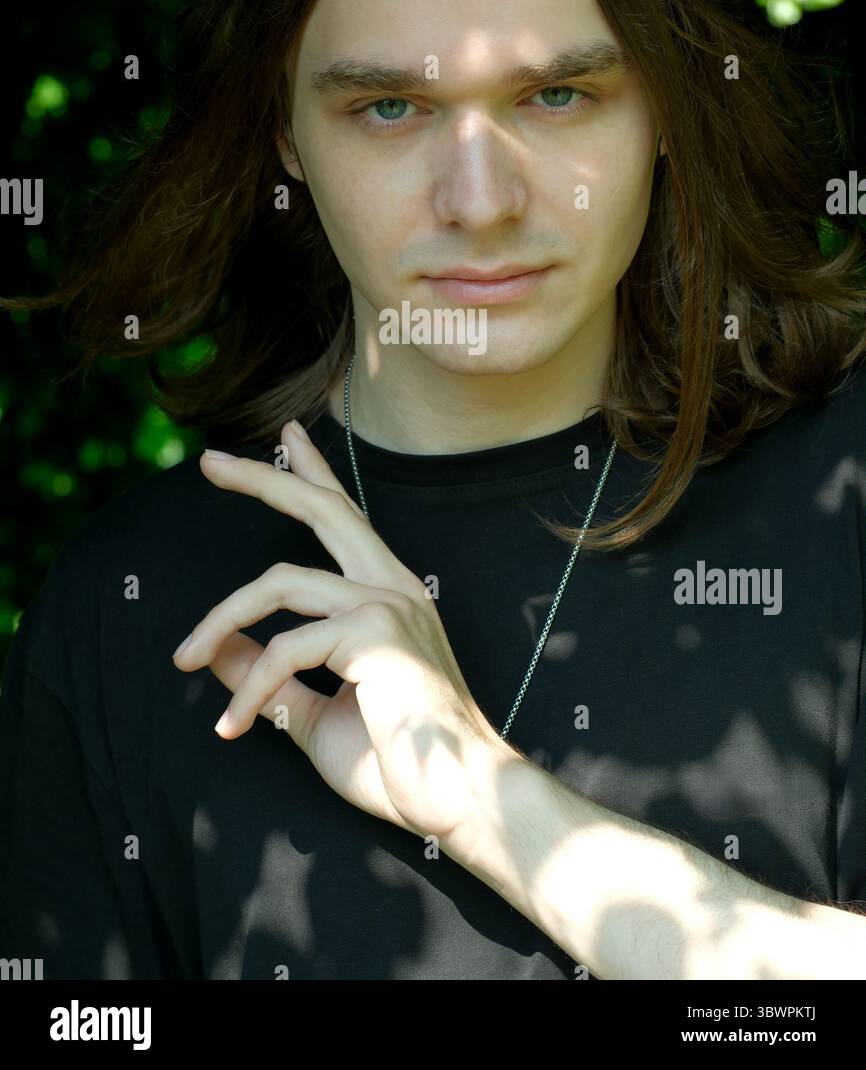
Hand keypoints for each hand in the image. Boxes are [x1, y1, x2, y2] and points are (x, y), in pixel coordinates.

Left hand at [173, 421, 504, 842]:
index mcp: (387, 596)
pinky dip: (249, 690)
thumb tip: (215, 650)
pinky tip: (233, 725)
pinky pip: (286, 649)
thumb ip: (271, 676)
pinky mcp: (375, 634)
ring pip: (279, 582)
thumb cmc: (399, 763)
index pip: (345, 519)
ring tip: (182, 659)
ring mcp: (387, 604)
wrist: (459, 800)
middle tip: (209, 461)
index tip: (287, 438)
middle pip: (321, 509)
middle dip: (264, 478)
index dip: (314, 474)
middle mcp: (391, 586)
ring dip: (219, 620)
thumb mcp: (315, 712)